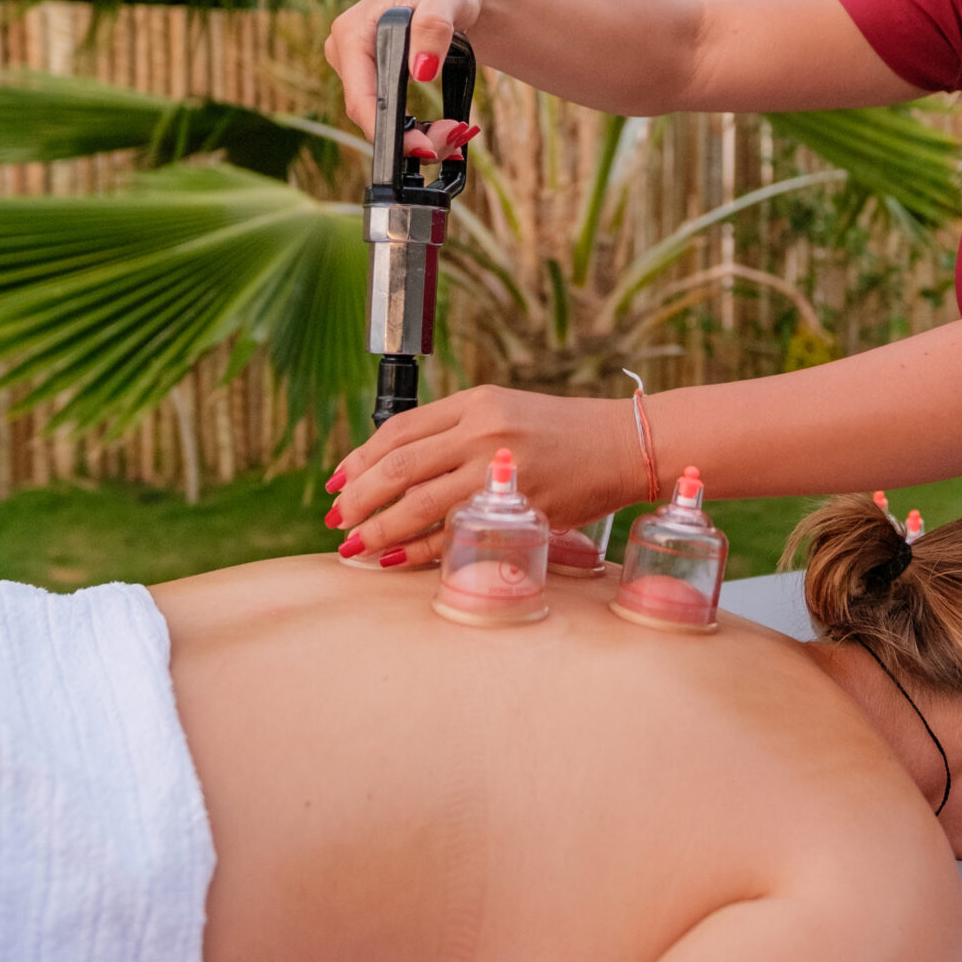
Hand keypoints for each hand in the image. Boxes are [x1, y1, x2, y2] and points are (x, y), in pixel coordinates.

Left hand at [321, 385, 650, 568]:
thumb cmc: (562, 433)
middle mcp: (483, 432)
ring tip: (354, 545)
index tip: (336, 482)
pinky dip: (420, 549)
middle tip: (336, 519)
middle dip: (358, 496)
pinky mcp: (521, 508)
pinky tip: (396, 558)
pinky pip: (457, 533)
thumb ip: (455, 432)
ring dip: (379, 527)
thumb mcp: (504, 412)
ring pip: (420, 502)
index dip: (358, 459)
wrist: (624, 445)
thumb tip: (397, 467)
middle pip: (400, 466)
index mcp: (475, 403)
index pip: (399, 430)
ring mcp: (501, 470)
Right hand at [323, 0, 492, 150]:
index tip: (424, 147)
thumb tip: (421, 72)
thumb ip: (433, 28)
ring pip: (377, 118)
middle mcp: (344, 52)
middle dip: (408, 136)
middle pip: (367, 113)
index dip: (387, 129)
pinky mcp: (369, 80)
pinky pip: (386, 114)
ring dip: (416, 135)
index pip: (360, 96)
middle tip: (452, 139)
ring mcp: (355, 69)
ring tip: (455, 133)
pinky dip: (414, 128)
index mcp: (351, 32)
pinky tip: (441, 132)